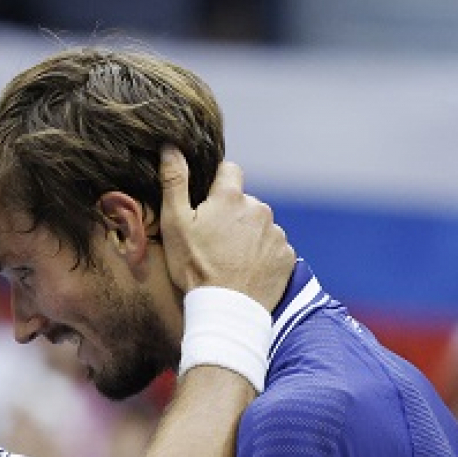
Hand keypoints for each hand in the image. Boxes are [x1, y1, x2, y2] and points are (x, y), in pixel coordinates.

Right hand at [156, 149, 293, 305]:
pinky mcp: (286, 256)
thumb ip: (174, 181)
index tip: (208, 205)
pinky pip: (274, 248)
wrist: (226, 311)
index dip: (217, 185)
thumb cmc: (195, 269)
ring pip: (260, 225)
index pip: (229, 170)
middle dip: (233, 214)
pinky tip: (247, 271)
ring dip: (249, 236)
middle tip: (215, 242)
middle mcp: (258, 208)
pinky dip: (263, 256)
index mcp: (231, 197)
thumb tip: (171, 146)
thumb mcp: (175, 224)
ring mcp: (275, 233)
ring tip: (231, 260)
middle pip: (245, 201)